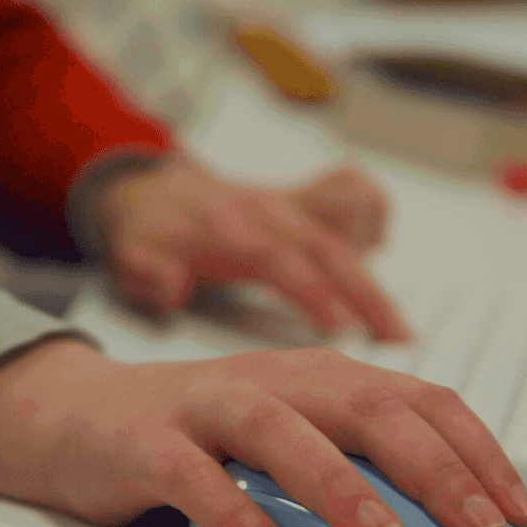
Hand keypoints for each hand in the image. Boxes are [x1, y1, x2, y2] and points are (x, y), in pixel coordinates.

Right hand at [0, 340, 526, 526]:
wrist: (87, 413)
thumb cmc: (201, 429)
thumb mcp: (289, 433)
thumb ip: (349, 460)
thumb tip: (431, 524)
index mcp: (316, 378)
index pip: (414, 398)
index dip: (473, 449)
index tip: (514, 508)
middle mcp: (271, 382)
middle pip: (363, 405)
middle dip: (432, 466)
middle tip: (478, 526)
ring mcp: (207, 407)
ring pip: (279, 429)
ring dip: (338, 482)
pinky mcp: (151, 443)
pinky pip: (197, 479)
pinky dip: (241, 519)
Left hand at [102, 157, 411, 341]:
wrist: (153, 189)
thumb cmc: (149, 229)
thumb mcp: (129, 255)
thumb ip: (146, 272)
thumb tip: (172, 286)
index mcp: (229, 230)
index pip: (281, 260)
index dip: (313, 292)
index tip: (340, 327)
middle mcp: (267, 211)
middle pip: (328, 248)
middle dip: (367, 294)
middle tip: (396, 338)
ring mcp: (288, 203)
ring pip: (347, 230)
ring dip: (376, 274)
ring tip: (397, 322)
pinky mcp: (300, 202)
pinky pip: (348, 194)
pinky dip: (370, 219)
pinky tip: (377, 254)